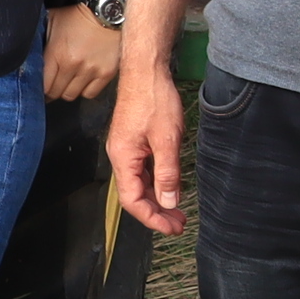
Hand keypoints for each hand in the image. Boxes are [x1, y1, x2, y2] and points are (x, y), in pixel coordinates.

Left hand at [43, 13, 120, 102]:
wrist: (107, 12)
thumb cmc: (77, 16)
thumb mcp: (51, 20)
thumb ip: (40, 38)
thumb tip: (29, 53)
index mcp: (56, 53)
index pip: (44, 84)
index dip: (40, 89)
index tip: (40, 88)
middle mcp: (73, 65)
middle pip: (57, 92)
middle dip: (52, 91)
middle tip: (53, 85)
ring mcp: (91, 70)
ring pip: (72, 95)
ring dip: (68, 91)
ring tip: (68, 82)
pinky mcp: (106, 73)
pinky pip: (90, 94)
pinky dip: (85, 90)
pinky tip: (82, 82)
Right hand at [108, 61, 187, 235]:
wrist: (146, 71)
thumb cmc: (154, 99)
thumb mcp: (167, 139)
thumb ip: (167, 173)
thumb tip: (169, 202)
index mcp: (123, 157)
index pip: (132, 199)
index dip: (151, 218)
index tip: (172, 227)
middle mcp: (120, 156)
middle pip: (134, 194)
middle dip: (156, 212)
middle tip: (179, 224)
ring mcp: (126, 149)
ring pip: (138, 183)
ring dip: (157, 199)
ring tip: (177, 211)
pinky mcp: (133, 142)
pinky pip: (142, 170)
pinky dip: (155, 183)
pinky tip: (170, 187)